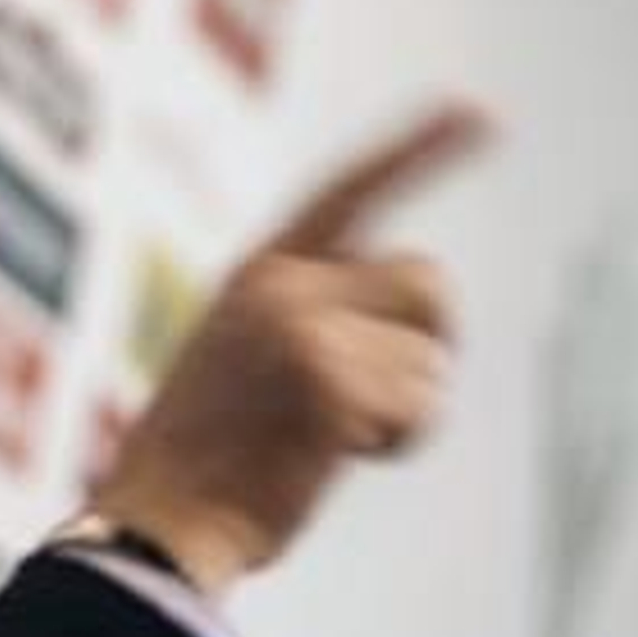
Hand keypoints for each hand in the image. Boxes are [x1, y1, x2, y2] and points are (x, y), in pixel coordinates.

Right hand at [90, 103, 490, 596]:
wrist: (157, 522)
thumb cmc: (205, 459)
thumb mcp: (244, 357)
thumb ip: (314, 313)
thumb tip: (423, 304)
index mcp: (256, 274)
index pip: (347, 193)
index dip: (416, 151)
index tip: (480, 113)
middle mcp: (281, 287)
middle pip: (427, 285)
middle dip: (427, 342)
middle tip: (377, 397)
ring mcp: (303, 332)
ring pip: (431, 355)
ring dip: (406, 406)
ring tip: (332, 435)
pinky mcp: (329, 386)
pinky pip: (421, 407)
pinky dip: (396, 443)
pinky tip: (333, 457)